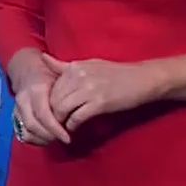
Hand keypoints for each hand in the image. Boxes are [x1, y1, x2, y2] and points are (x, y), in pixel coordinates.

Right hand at [5, 50, 69, 145]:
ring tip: (57, 140)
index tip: (68, 137)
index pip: (43, 114)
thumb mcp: (60, 77)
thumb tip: (81, 107)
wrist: (28, 71)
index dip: (55, 128)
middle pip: (33, 125)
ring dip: (42, 139)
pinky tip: (48, 140)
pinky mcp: (16, 116)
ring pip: (27, 132)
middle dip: (50, 136)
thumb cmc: (49, 75)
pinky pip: (23, 134)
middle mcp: (24, 100)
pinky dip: (35, 140)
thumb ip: (68, 91)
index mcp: (36, 90)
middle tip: (65, 139)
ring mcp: (18, 109)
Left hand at [44, 57, 163, 131]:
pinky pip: (77, 117)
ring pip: (62, 108)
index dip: (48, 102)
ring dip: (60, 121)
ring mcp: (89, 89)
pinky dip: (72, 125)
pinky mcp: (99, 103)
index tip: (51, 111)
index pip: (51, 87)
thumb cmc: (116, 74)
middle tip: (54, 123)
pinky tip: (74, 128)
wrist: (143, 79)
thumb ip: (64, 66)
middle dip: (51, 113)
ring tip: (62, 127)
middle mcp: (79, 76)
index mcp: (75, 66)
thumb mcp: (88, 65)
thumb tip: (42, 58)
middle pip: (53, 99)